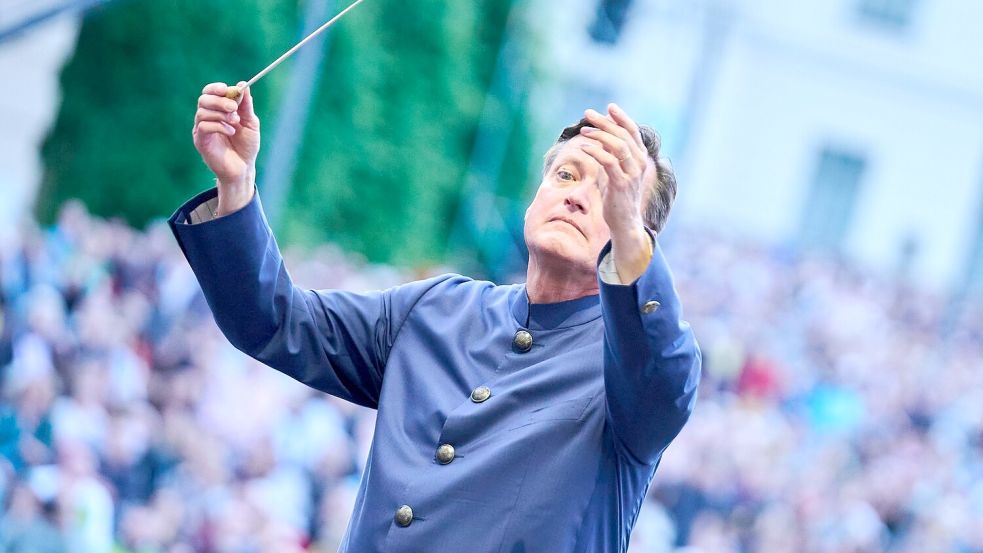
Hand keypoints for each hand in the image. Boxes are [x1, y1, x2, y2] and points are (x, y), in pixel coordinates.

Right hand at [192, 81, 260, 213]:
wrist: (244, 168)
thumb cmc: (246, 146)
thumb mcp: (250, 123)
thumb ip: (246, 105)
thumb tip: (243, 85)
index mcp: (217, 111)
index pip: (209, 93)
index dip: (215, 88)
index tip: (226, 89)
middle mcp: (207, 118)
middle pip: (203, 99)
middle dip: (219, 100)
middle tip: (234, 108)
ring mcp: (202, 130)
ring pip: (202, 112)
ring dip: (221, 114)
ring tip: (235, 122)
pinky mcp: (201, 141)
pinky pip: (204, 126)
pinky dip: (219, 126)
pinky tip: (231, 132)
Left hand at [578, 104, 647, 235]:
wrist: (624, 222)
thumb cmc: (619, 196)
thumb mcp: (618, 171)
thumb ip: (615, 154)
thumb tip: (604, 135)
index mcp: (640, 158)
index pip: (633, 132)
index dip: (621, 117)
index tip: (609, 107)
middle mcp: (639, 164)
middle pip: (623, 135)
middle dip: (605, 122)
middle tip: (588, 114)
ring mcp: (632, 174)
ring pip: (617, 146)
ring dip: (599, 135)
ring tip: (584, 131)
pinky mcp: (621, 183)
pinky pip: (608, 161)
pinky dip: (596, 151)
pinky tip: (584, 147)